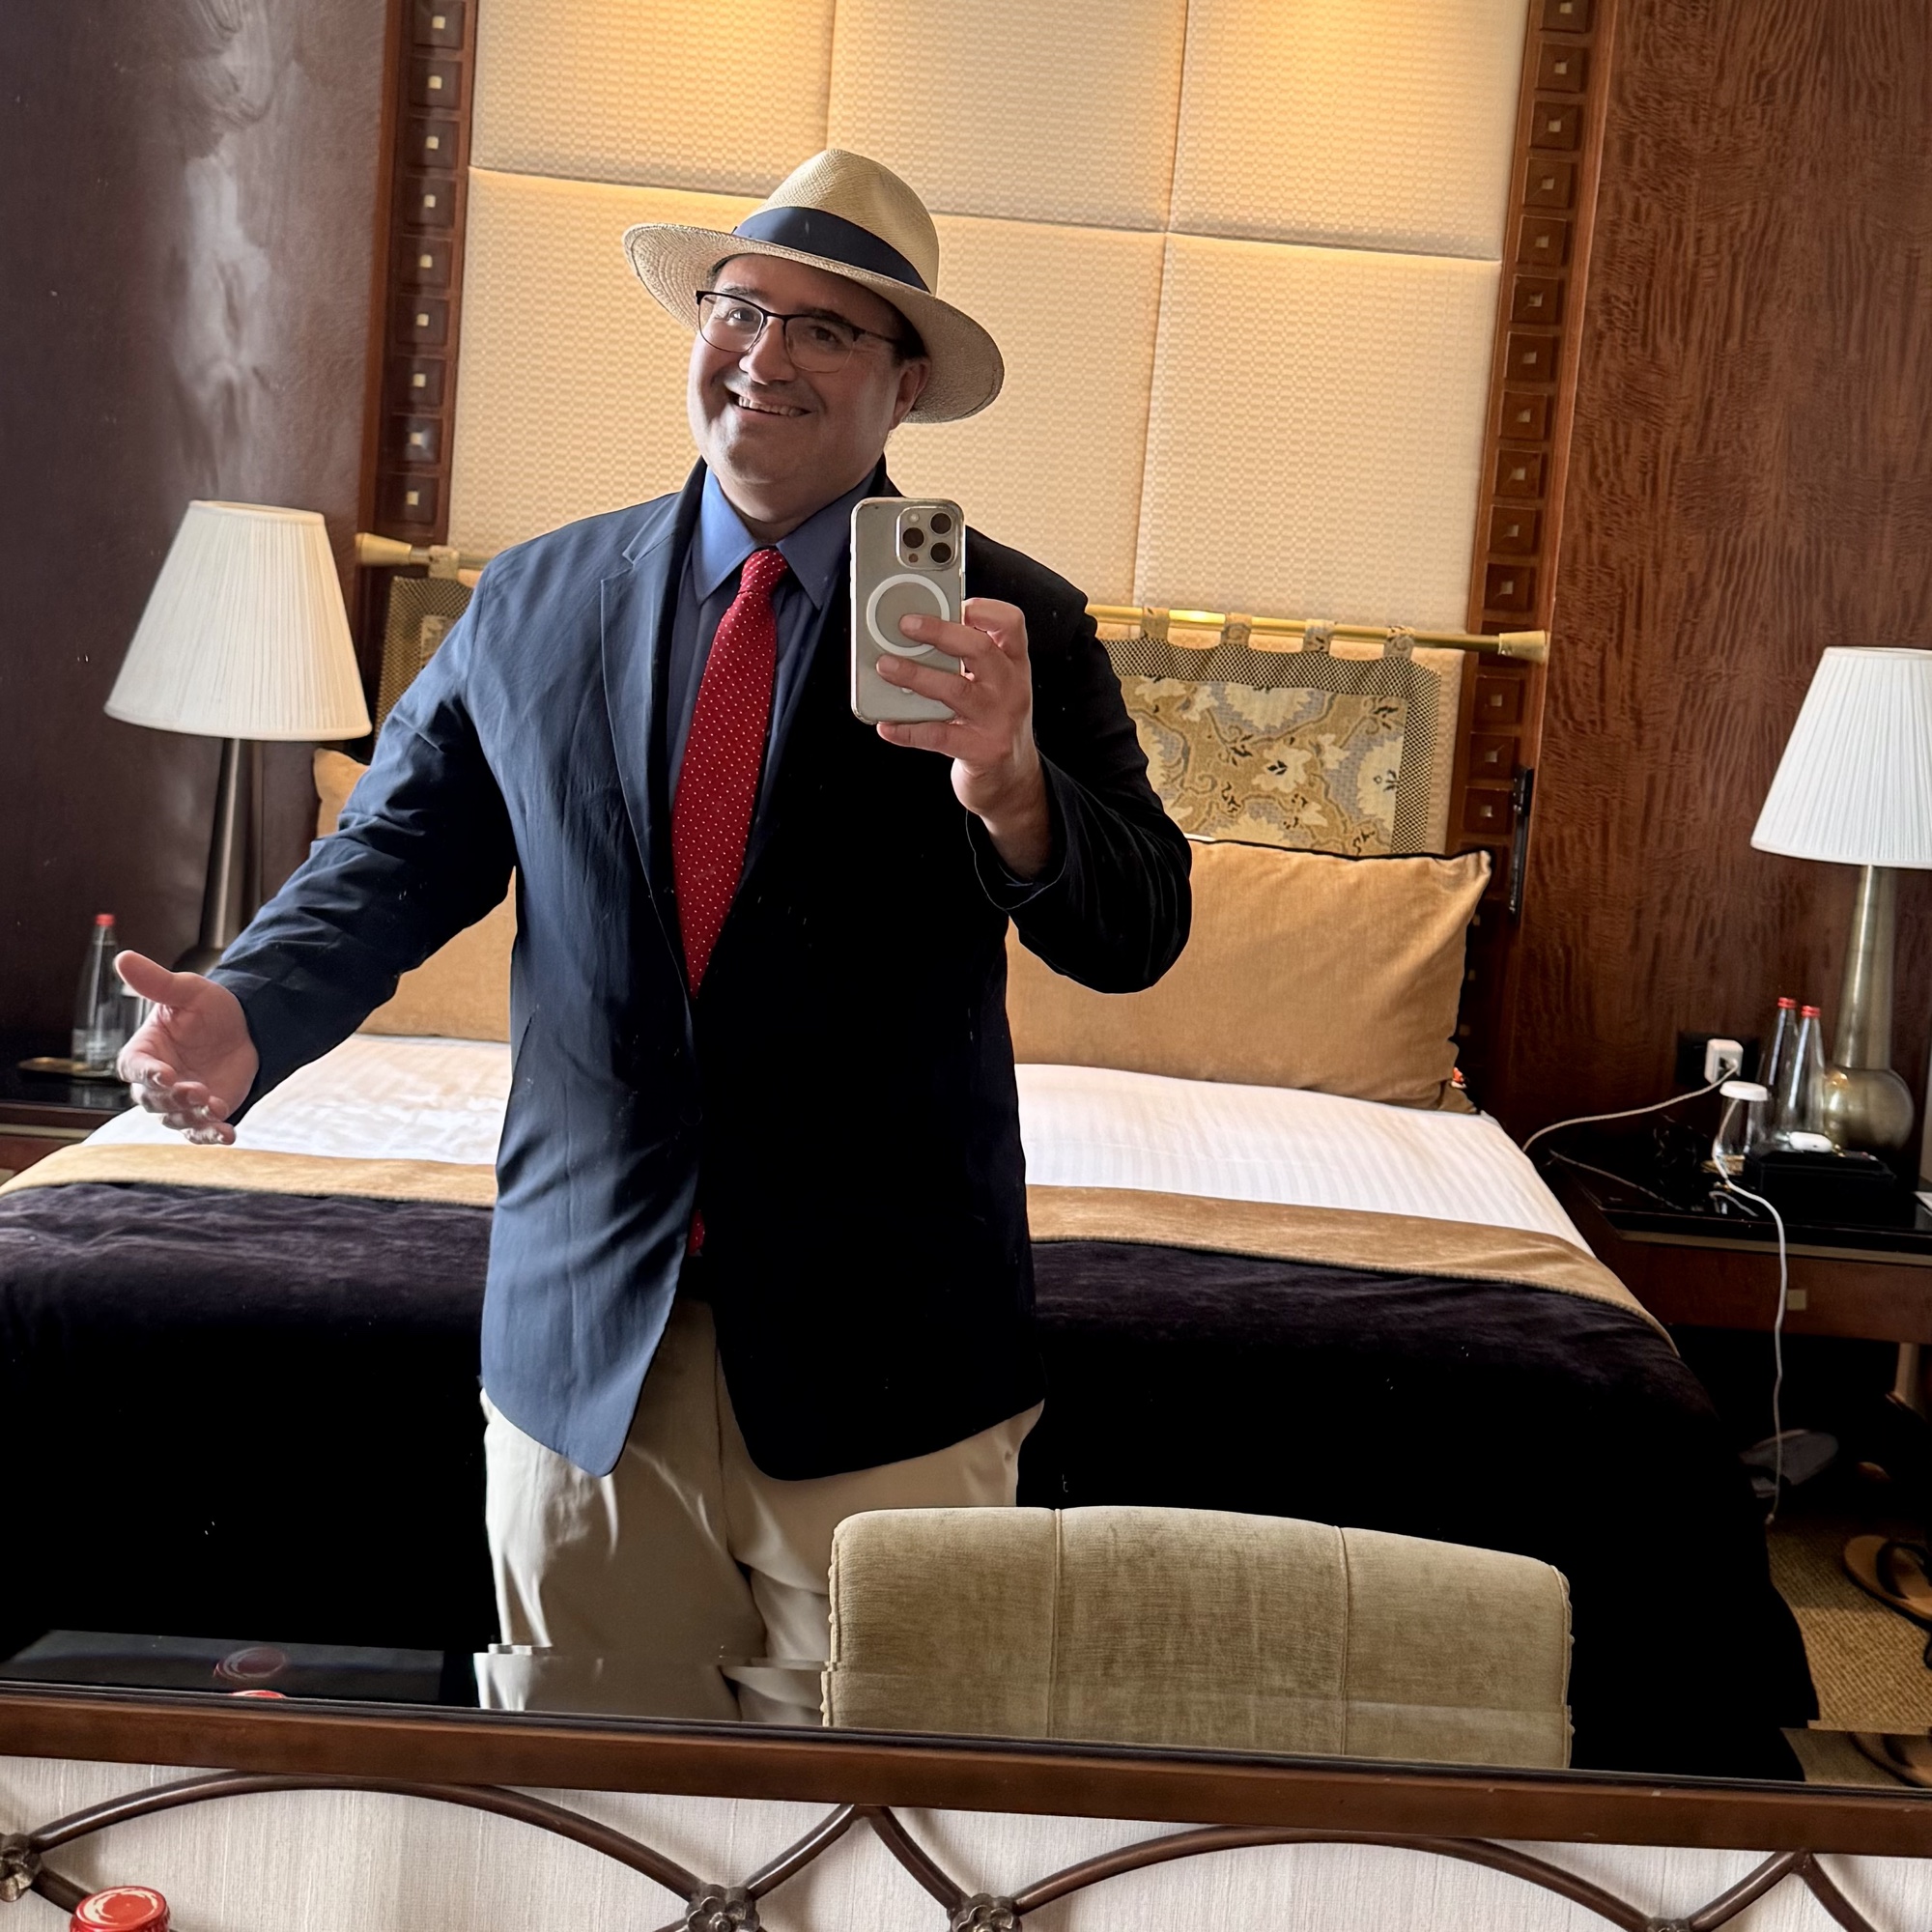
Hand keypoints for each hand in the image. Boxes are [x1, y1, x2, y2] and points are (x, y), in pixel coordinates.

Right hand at [114, 952, 259, 1145]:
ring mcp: (179, 1101)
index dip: (147, 1074)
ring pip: (176, 1119)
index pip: (134, 1068)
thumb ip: (156, 982)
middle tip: (196, 1090)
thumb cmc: (210, 1009)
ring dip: (193, 1117)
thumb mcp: (187, 991)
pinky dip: (212, 1136)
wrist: (248, 1028)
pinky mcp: (204, 1114)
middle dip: (173, 1098)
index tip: (165, 1074)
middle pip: (152, 1100)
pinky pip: (201, 1132)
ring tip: (215, 1107)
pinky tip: (228, 1135)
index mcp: (144, 1052)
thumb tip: (123, 958)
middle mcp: (156, 1082)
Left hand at [874, 597, 1052, 877]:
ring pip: (956, 690)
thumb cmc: (991, 724)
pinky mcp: (982, 752)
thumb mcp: (992, 686)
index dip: (983, 608)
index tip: (954, 602)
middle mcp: (1011, 689)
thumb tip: (913, 637)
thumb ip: (965, 661)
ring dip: (916, 675)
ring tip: (885, 666)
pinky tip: (887, 724)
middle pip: (980, 649)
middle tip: (905, 625)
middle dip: (940, 633)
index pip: (1011, 624)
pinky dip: (909, 729)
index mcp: (1014, 665)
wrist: (1011, 781)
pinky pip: (939, 736)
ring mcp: (998, 721)